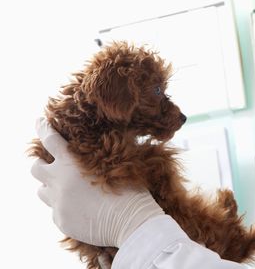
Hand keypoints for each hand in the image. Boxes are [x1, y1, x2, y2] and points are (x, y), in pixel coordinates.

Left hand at [31, 117, 164, 247]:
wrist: (131, 221)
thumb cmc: (130, 189)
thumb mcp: (117, 162)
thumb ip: (100, 152)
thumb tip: (107, 139)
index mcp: (72, 161)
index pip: (49, 138)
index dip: (42, 128)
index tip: (39, 121)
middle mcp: (59, 180)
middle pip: (36, 168)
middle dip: (42, 164)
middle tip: (53, 166)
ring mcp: (58, 202)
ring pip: (42, 191)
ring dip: (51, 187)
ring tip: (67, 189)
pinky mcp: (61, 220)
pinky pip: (56, 210)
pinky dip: (65, 207)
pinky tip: (82, 208)